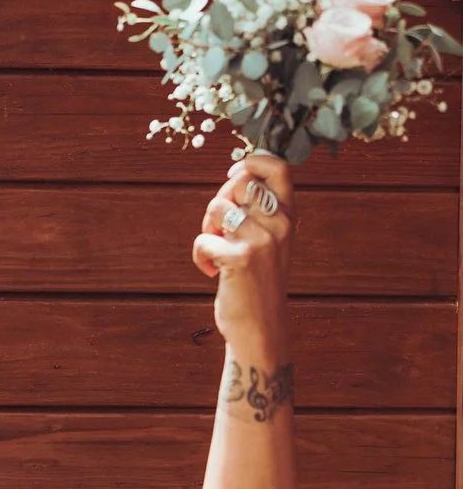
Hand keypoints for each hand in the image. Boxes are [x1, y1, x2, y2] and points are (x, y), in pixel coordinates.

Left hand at [193, 154, 292, 357]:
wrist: (261, 326)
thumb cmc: (258, 282)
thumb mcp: (270, 241)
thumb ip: (259, 212)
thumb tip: (234, 177)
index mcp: (289, 216)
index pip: (279, 168)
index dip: (251, 161)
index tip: (232, 173)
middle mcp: (280, 223)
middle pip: (239, 183)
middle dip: (218, 200)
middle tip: (216, 227)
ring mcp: (262, 240)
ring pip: (217, 207)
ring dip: (206, 227)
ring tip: (214, 248)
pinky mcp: (241, 258)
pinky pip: (203, 239)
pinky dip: (199, 255)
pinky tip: (209, 271)